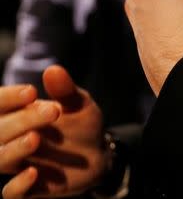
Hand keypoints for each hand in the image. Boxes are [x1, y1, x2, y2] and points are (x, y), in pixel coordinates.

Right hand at [1, 66, 104, 198]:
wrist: (98, 154)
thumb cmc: (83, 124)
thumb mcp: (79, 104)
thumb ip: (65, 90)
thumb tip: (54, 70)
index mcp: (17, 114)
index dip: (8, 98)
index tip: (31, 92)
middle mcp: (11, 139)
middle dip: (20, 121)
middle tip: (52, 112)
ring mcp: (19, 164)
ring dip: (13, 150)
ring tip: (35, 138)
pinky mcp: (30, 188)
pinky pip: (11, 193)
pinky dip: (17, 185)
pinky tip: (34, 173)